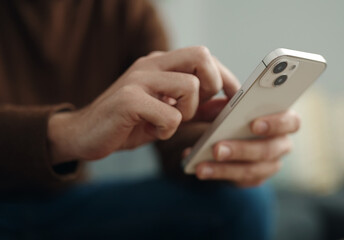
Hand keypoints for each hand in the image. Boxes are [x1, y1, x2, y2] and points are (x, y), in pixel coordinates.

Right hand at [48, 46, 239, 164]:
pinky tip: (153, 131)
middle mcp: (151, 64)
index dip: (225, 76)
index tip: (233, 96)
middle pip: (201, 56)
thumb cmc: (129, 123)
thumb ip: (197, 107)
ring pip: (190, 86)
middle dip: (212, 85)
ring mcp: (139, 79)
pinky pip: (170, 114)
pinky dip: (168, 129)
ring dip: (188, 112)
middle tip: (196, 107)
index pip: (204, 56)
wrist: (83, 134)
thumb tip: (226, 104)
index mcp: (161, 64)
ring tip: (168, 122)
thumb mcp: (168, 114)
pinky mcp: (128, 99)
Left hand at [194, 110, 300, 186]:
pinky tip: (200, 169)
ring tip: (201, 165)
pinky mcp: (255, 179)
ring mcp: (270, 165)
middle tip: (216, 149)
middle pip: (269, 150)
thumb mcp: (222, 105)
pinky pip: (239, 180)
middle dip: (241, 149)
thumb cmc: (226, 114)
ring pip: (252, 170)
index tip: (254, 124)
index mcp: (282, 119)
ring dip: (224, 167)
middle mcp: (281, 144)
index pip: (291, 122)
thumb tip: (222, 107)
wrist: (215, 136)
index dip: (276, 123)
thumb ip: (224, 104)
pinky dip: (217, 174)